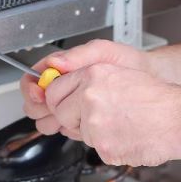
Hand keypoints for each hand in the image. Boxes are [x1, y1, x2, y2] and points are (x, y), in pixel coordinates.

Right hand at [21, 40, 155, 127]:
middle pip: (34, 104)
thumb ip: (78, 55)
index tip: (38, 95)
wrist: (149, 81)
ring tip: (73, 116)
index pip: (32, 79)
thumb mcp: (103, 52)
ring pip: (46, 120)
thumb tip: (54, 63)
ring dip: (54, 121)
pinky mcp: (81, 121)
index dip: (31, 89)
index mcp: (62, 69)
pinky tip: (84, 124)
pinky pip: (65, 129)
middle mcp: (63, 88)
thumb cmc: (127, 63)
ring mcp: (71, 106)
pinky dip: (70, 129)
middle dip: (41, 108)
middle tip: (56, 108)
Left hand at [38, 63, 180, 166]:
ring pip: (79, 133)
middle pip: (60, 113)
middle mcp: (90, 96)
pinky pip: (96, 149)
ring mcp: (94, 122)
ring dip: (95, 133)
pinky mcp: (103, 146)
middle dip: (74, 119)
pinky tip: (128, 136)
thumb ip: (88, 81)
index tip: (66, 105)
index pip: (54, 90)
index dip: (60, 101)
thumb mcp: (120, 74)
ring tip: (122, 124)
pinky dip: (111, 147)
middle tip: (100, 117)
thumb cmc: (157, 99)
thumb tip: (64, 92)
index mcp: (93, 75)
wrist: (180, 118)